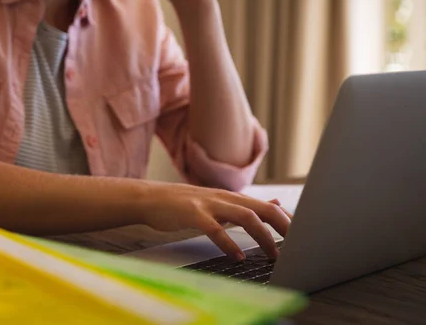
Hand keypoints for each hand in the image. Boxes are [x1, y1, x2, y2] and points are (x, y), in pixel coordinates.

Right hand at [141, 182, 291, 260]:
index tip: (303, 238)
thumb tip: (276, 204)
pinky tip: (237, 256)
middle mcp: (224, 198)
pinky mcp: (193, 214)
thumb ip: (246, 206)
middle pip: (262, 209)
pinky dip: (229, 243)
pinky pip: (215, 229)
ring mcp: (209, 205)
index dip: (288, 222)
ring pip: (244, 217)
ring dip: (262, 236)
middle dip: (284, 227)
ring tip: (273, 254)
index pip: (267, 207)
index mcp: (231, 198)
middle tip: (298, 246)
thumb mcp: (218, 202)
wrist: (151, 198)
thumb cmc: (184, 204)